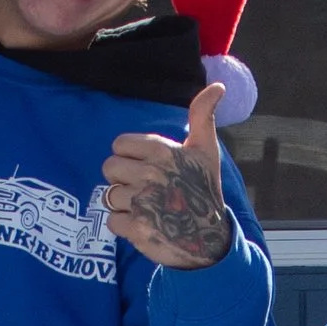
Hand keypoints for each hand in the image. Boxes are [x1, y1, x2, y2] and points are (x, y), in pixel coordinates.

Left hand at [101, 83, 236, 269]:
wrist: (211, 239)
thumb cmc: (205, 190)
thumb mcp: (205, 150)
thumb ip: (202, 116)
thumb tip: (217, 86)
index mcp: (162, 151)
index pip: (119, 145)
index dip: (129, 157)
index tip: (147, 167)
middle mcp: (150, 174)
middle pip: (109, 168)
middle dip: (123, 179)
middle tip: (145, 190)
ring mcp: (142, 202)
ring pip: (109, 195)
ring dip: (125, 204)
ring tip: (147, 208)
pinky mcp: (136, 227)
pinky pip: (112, 221)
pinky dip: (124, 226)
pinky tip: (144, 224)